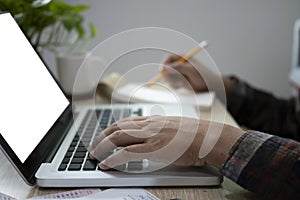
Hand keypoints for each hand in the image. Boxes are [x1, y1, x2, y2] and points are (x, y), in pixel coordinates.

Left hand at [88, 116, 243, 169]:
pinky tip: (106, 164)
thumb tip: (153, 135)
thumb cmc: (195, 134)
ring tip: (94, 155)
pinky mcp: (153, 149)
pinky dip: (113, 159)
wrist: (208, 137)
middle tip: (93, 146)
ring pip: (117, 137)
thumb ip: (161, 129)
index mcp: (153, 120)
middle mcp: (148, 125)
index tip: (103, 135)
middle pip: (117, 127)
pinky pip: (126, 153)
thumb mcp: (174, 126)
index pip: (125, 121)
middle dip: (101, 137)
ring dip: (102, 146)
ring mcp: (150, 136)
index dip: (111, 128)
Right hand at [163, 54, 232, 93]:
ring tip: (183, 83)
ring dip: (173, 81)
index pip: (169, 58)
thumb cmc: (203, 76)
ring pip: (168, 77)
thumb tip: (166, 67)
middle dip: (167, 75)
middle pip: (166, 68)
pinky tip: (183, 85)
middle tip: (169, 80)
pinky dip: (176, 85)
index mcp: (183, 58)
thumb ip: (178, 68)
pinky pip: (172, 83)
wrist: (210, 86)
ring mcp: (179, 73)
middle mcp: (180, 65)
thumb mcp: (191, 70)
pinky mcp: (179, 81)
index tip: (161, 70)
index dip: (164, 63)